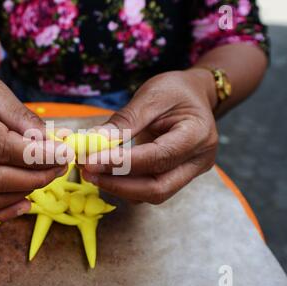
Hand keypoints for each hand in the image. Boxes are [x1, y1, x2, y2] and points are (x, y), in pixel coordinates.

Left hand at [81, 69, 218, 203]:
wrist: (194, 96)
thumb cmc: (175, 91)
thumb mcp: (150, 96)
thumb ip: (125, 121)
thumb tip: (93, 142)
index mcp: (197, 135)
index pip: (157, 157)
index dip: (122, 163)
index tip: (90, 161)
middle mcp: (198, 160)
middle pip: (158, 188)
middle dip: (119, 185)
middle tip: (87, 173)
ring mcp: (190, 173)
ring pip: (152, 193)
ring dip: (119, 187)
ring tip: (91, 171)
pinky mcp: (177, 178)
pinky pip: (150, 189)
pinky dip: (125, 185)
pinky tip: (106, 173)